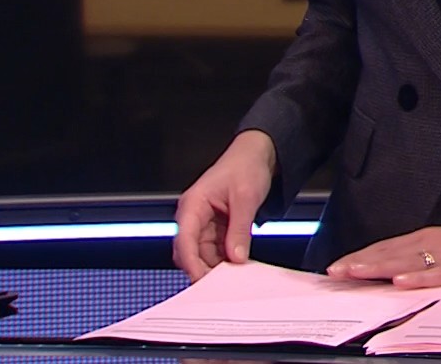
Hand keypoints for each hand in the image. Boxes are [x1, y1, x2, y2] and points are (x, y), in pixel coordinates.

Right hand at [173, 130, 276, 280]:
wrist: (256, 154)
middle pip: (189, 251)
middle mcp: (193, 216)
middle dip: (203, 268)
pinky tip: (236, 266)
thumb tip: (236, 256)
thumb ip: (240, 229)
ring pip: (202, 254)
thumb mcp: (246, 198)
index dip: (191, 263)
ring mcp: (203, 223)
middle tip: (222, 285)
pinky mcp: (215, 227)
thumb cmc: (246, 166)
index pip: (184, 240)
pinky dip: (223, 259)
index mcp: (192, 205)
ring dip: (214, 266)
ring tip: (233, 277)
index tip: (202, 280)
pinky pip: (215, 249)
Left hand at [327, 226, 440, 287]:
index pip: (386, 247)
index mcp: (428, 237)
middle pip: (391, 253)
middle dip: (360, 262)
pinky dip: (418, 278)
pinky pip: (439, 275)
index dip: (360, 256)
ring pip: (408, 261)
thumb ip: (421, 258)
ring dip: (379, 267)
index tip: (336, 266)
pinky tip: (401, 281)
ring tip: (355, 273)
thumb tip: (391, 272)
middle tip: (334, 272)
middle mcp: (434, 242)